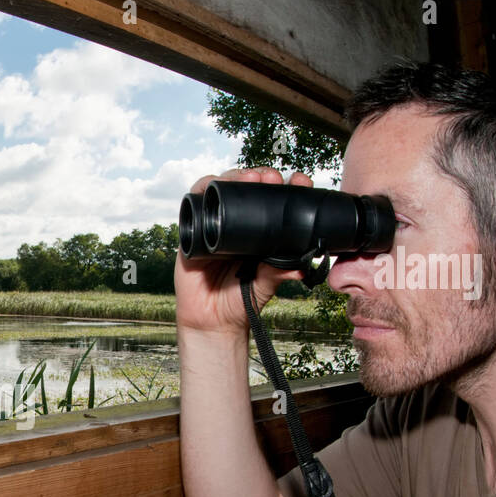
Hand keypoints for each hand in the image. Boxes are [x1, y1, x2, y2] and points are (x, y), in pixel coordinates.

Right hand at [174, 167, 314, 335]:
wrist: (212, 320)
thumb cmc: (241, 301)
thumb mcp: (265, 285)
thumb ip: (278, 273)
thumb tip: (301, 266)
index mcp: (262, 233)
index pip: (275, 202)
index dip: (287, 188)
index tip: (299, 182)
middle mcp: (239, 225)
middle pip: (249, 189)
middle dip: (262, 176)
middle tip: (272, 178)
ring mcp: (216, 225)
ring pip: (224, 190)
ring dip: (235, 176)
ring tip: (250, 176)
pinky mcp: (194, 230)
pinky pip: (195, 204)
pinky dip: (203, 189)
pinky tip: (213, 184)